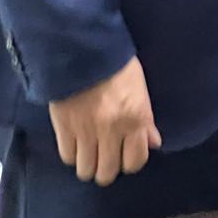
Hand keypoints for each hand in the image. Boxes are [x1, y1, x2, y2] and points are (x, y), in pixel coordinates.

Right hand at [49, 56, 161, 186]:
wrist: (83, 46)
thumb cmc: (117, 62)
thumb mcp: (139, 86)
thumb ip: (146, 118)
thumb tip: (154, 142)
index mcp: (135, 117)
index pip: (135, 161)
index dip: (130, 161)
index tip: (126, 155)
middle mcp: (112, 129)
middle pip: (108, 172)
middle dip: (107, 167)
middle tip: (106, 155)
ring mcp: (86, 131)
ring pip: (86, 170)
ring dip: (88, 163)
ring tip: (89, 151)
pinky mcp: (64, 127)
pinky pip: (67, 156)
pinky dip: (72, 153)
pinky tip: (76, 142)